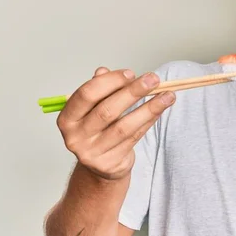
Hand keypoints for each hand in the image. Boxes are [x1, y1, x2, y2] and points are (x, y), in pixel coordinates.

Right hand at [56, 66, 174, 179]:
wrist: (100, 165)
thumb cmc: (98, 129)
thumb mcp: (95, 108)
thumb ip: (100, 90)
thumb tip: (104, 71)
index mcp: (68, 118)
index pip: (87, 94)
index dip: (110, 81)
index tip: (131, 73)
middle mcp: (75, 137)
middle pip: (107, 110)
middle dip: (133, 92)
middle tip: (153, 80)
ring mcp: (92, 152)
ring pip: (125, 126)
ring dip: (149, 108)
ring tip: (167, 96)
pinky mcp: (109, 163)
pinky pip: (134, 138)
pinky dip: (149, 121)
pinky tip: (160, 110)